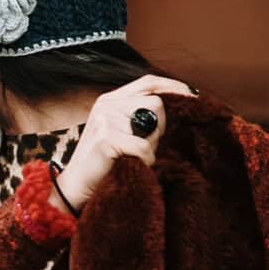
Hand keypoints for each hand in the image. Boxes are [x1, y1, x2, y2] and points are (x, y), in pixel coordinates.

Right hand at [52, 76, 196, 212]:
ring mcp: (105, 120)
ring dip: (150, 146)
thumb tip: (175, 107)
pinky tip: (132, 165)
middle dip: (160, 126)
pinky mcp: (106, 139)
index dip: (172, 86)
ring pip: (151, 125)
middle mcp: (107, 104)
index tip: (192, 95)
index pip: (147, 82)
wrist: (76, 187)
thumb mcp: (120, 131)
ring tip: (134, 156)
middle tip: (148, 145)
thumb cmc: (104, 162)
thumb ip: (139, 117)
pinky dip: (144, 161)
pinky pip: (142, 148)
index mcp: (111, 100)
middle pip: (155, 103)